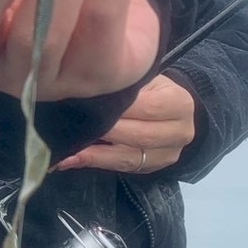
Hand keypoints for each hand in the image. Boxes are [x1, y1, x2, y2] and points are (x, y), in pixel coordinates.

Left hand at [54, 74, 195, 173]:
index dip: (118, 108)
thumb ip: (127, 86)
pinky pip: (122, 167)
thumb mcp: (146, 79)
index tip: (88, 103)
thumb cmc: (151, 89)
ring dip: (94, 154)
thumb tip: (90, 90)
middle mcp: (180, 132)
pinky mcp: (152, 168)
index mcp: (180, 104)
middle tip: (72, 126)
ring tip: (67, 151)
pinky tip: (72, 160)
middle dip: (104, 131)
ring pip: (128, 157)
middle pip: (137, 136)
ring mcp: (168, 155)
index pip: (146, 107)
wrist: (169, 111)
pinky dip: (96, 162)